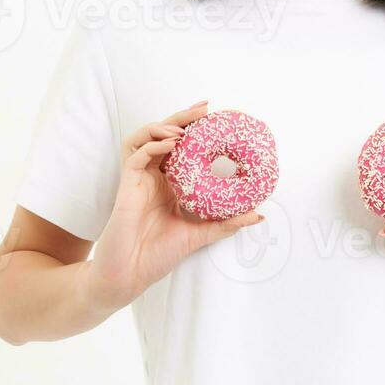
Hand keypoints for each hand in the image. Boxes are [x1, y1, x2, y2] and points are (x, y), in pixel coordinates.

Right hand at [86, 100, 265, 309]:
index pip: (181, 147)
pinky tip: (169, 145)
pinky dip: (151, 146)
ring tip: (184, 129)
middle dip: (182, 119)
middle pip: (164, 136)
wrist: (130, 274)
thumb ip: (226, 223)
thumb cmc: (158, 255)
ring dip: (163, 128)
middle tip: (205, 109)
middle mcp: (153, 176)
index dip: (195, 130)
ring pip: (145, 138)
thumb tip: (258, 215)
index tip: (216, 117)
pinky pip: (135, 156)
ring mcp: (138, 179)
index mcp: (169, 184)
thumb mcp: (200, 235)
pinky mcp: (126, 185)